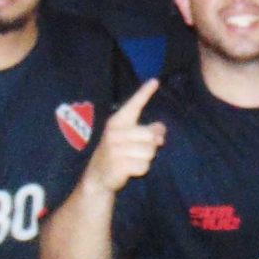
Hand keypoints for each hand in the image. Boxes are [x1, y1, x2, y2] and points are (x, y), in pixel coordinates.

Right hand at [82, 78, 164, 193]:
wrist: (97, 177)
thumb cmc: (117, 154)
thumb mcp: (128, 139)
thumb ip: (146, 131)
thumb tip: (161, 130)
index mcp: (117, 122)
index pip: (134, 105)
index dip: (144, 93)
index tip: (155, 81)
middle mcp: (115, 133)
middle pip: (150, 135)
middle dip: (152, 144)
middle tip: (141, 150)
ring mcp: (116, 149)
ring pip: (150, 152)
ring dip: (146, 158)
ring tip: (132, 159)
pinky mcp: (119, 165)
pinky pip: (144, 166)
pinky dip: (141, 170)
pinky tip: (130, 170)